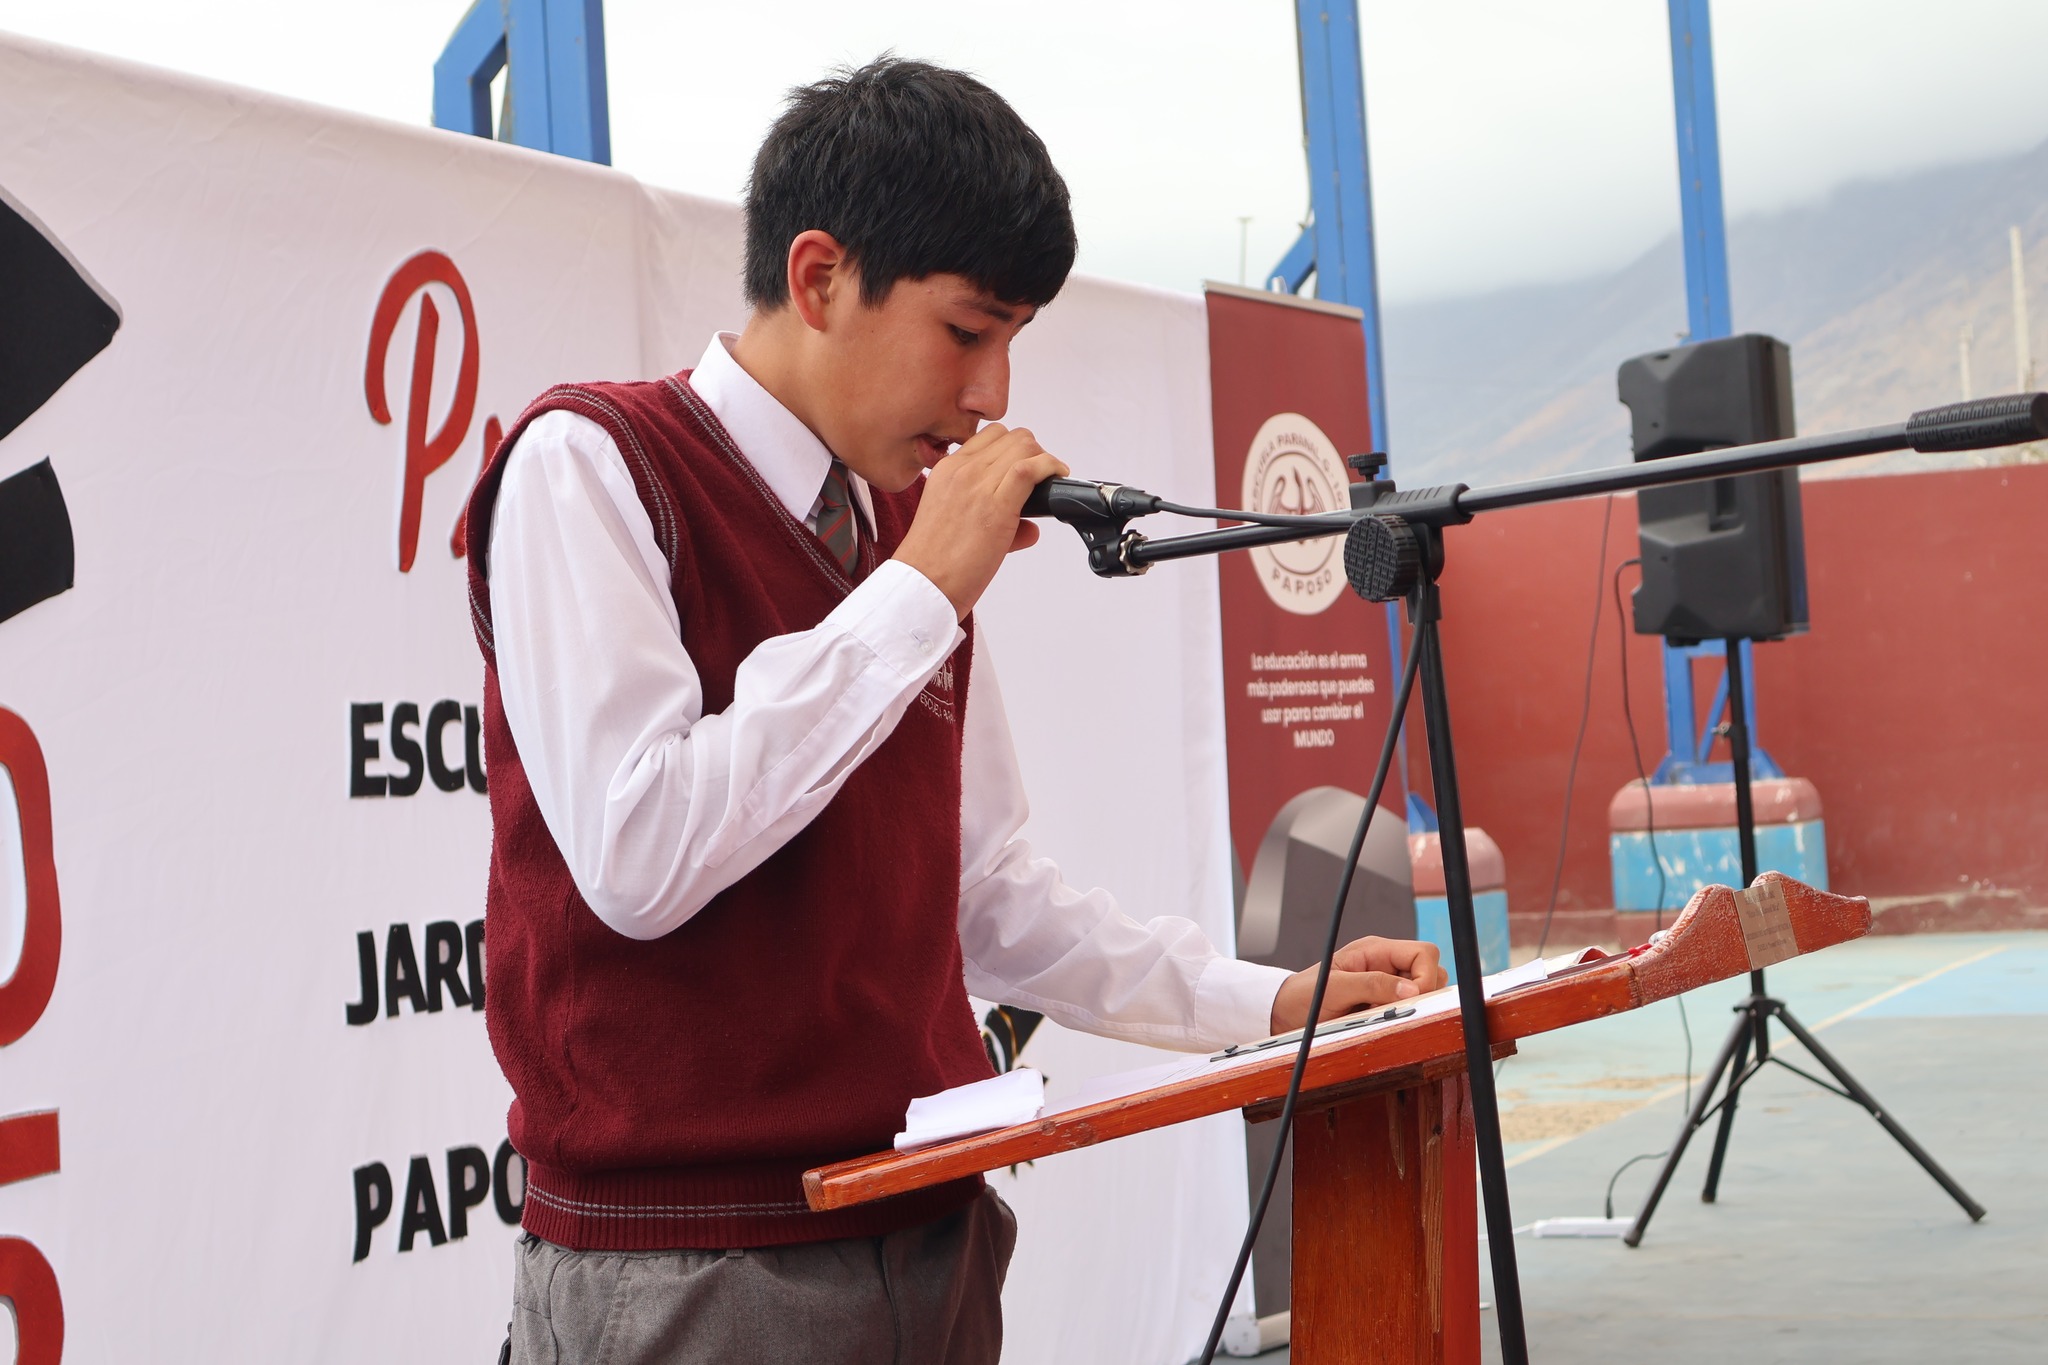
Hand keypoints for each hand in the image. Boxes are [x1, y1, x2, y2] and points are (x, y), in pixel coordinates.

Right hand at [893, 424, 1066, 618]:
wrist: (924, 583)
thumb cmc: (935, 561)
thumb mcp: (953, 521)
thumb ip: (989, 513)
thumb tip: (1030, 527)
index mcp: (947, 469)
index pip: (989, 437)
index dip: (1013, 448)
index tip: (1024, 465)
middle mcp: (962, 470)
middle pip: (1011, 437)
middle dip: (1032, 452)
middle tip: (1040, 476)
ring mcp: (978, 485)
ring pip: (1024, 446)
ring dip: (1043, 459)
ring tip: (1051, 478)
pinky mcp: (996, 506)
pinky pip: (1030, 469)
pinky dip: (1050, 467)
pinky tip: (1058, 476)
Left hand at [1268, 936, 1449, 1034]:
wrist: (1284, 1016)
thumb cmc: (1303, 997)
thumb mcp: (1334, 988)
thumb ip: (1371, 984)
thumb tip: (1412, 990)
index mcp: (1376, 951)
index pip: (1424, 953)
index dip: (1426, 976)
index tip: (1413, 999)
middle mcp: (1386, 965)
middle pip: (1431, 972)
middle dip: (1422, 994)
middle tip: (1393, 1010)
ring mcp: (1387, 986)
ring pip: (1425, 994)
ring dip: (1410, 1009)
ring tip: (1380, 1016)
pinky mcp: (1384, 1006)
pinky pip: (1409, 1012)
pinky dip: (1401, 1020)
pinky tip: (1378, 1024)